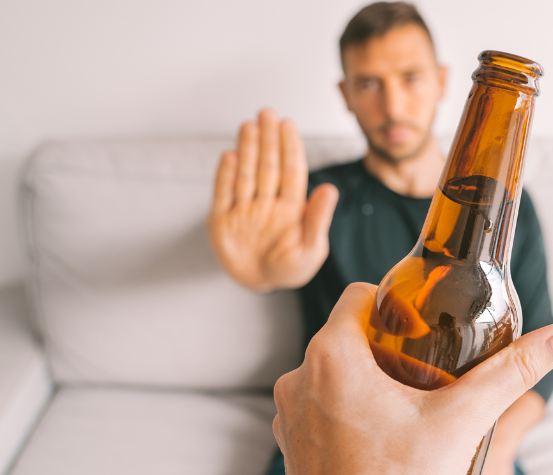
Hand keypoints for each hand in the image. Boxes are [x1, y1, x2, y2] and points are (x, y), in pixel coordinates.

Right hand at [209, 109, 338, 291]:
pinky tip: (230, 155)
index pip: (291, 171)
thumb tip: (330, 189)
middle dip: (268, 140)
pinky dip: (225, 175)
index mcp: (291, 207)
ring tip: (249, 126)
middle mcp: (268, 202)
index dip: (289, 148)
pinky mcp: (222, 219)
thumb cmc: (290, 268)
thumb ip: (317, 219)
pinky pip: (224, 193)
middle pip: (268, 166)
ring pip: (246, 174)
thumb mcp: (311, 249)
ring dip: (248, 150)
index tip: (287, 125)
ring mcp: (244, 208)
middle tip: (267, 113)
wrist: (259, 283)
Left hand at [251, 283, 552, 474]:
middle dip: (388, 348)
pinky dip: (350, 416)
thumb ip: (513, 372)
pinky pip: (322, 412)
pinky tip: (384, 442)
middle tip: (428, 372)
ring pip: (333, 376)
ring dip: (367, 383)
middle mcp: (299, 378)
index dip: (395, 305)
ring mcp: (289, 415)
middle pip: (349, 337)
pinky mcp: (292, 447)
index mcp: (331, 355)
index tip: (424, 329)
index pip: (359, 296)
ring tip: (410, 410)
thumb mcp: (464, 421)